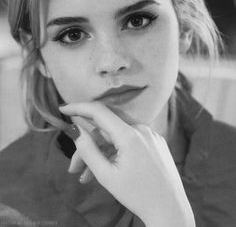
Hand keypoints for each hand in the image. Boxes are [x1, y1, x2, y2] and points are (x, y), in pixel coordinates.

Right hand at [59, 102, 194, 226]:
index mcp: (130, 135)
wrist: (170, 210)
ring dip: (100, 154)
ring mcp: (150, 135)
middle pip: (106, 131)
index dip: (78, 107)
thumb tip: (74, 130)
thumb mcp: (106, 175)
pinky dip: (115, 153)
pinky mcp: (154, 142)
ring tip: (86, 177)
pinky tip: (107, 170)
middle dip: (87, 147)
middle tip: (73, 168)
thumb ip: (88, 150)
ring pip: (116, 138)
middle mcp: (142, 129)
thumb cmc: (137, 196)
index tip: (62, 109)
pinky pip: (129, 141)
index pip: (99, 111)